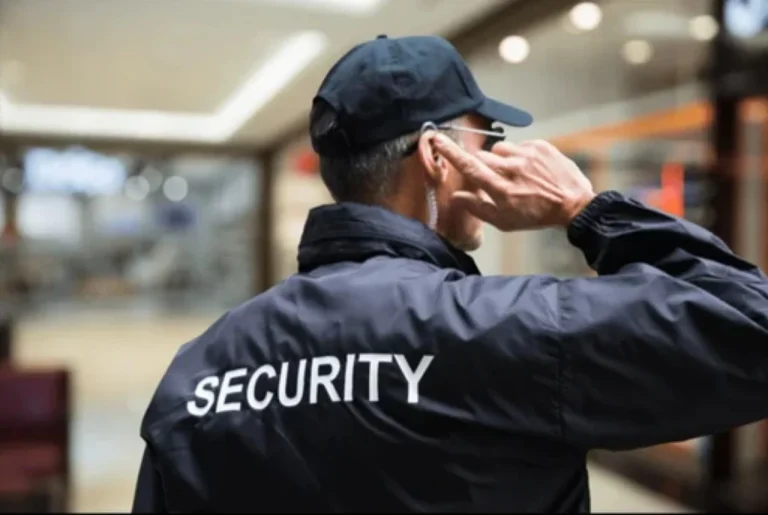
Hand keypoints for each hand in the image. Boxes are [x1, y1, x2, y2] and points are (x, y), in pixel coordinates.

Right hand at [433, 135, 594, 230]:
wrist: (574, 205)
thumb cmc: (536, 216)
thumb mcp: (504, 221)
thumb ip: (477, 208)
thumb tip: (456, 198)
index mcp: (501, 189)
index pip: (469, 166)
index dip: (451, 153)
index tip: (437, 139)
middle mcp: (512, 169)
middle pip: (482, 157)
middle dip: (483, 165)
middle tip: (496, 178)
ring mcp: (527, 155)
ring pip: (500, 149)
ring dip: (501, 159)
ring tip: (515, 173)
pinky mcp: (540, 146)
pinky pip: (519, 145)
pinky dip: (520, 155)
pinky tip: (530, 169)